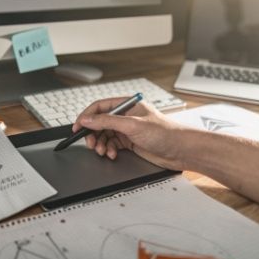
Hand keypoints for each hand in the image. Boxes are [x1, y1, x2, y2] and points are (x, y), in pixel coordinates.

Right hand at [72, 98, 191, 169]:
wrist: (180, 151)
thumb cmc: (165, 133)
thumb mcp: (132, 125)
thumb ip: (107, 122)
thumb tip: (87, 119)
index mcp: (127, 104)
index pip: (100, 107)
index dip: (87, 116)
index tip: (77, 127)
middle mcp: (126, 115)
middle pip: (100, 123)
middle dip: (93, 134)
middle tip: (91, 144)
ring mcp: (128, 129)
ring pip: (105, 135)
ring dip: (101, 144)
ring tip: (103, 151)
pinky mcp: (130, 142)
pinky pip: (112, 145)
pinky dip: (109, 150)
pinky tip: (113, 154)